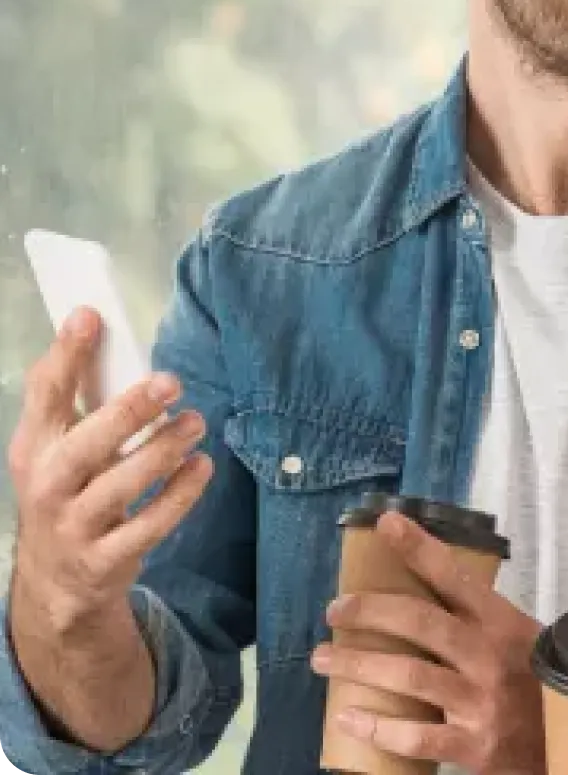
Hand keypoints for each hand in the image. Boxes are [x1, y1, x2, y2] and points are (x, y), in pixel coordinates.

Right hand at [7, 307, 212, 631]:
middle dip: (127, 411)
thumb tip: (99, 323)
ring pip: (119, 488)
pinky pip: (148, 528)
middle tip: (171, 381)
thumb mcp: (60, 448)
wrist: (57, 584)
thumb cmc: (69, 492)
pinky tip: (200, 467)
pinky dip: (178, 496)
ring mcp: (74, 528)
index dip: (65, 355)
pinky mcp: (104, 561)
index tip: (91, 316)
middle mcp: (48, 487)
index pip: (44, 396)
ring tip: (194, 422)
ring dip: (163, 452)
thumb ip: (80, 397)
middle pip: (83, 446)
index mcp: (34, 449)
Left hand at [313, 511, 545, 773]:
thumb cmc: (539, 684)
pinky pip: (416, 738)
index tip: (387, 523)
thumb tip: (427, 586)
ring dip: (358, 666)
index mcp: (503, 623)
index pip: (456, 576)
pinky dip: (376, 728)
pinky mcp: (474, 746)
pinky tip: (346, 719)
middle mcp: (490, 657)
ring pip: (409, 677)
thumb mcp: (521, 638)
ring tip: (323, 659)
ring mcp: (481, 702)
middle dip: (371, 612)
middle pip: (422, 624)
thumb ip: (480, 619)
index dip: (420, 548)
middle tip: (335, 609)